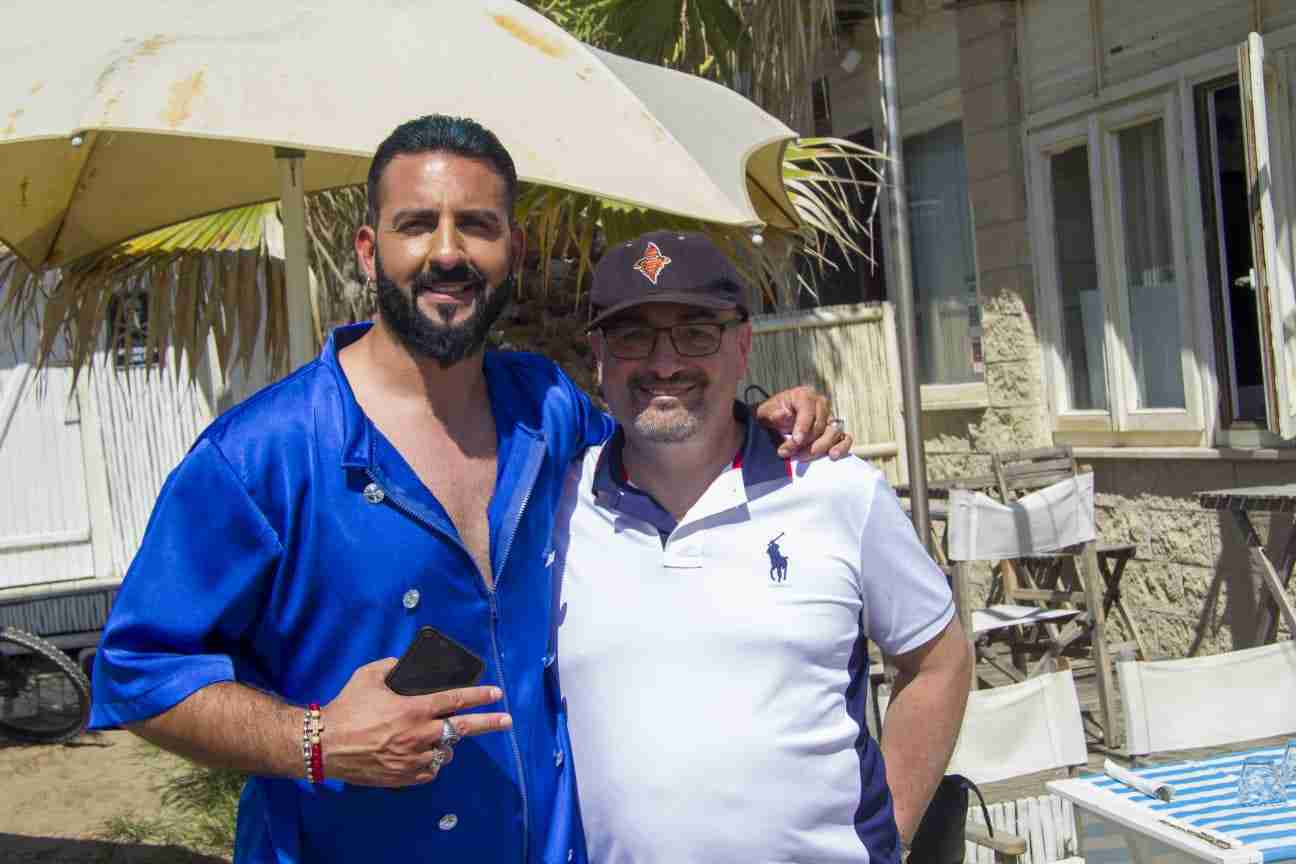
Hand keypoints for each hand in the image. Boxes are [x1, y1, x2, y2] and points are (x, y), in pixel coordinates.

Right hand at [320, 658, 510, 786]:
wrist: (324, 745)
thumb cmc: (347, 707)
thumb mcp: (369, 675)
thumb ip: (393, 666)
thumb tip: (407, 663)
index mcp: (414, 708)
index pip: (456, 699)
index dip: (479, 695)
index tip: (496, 693)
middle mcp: (419, 734)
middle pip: (463, 729)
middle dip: (489, 723)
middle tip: (507, 720)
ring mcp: (412, 758)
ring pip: (446, 752)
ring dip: (447, 743)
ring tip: (439, 737)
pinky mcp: (403, 777)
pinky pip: (430, 771)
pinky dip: (431, 762)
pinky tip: (424, 755)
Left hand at [753, 385, 853, 460]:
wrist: (775, 421)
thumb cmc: (772, 415)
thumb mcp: (766, 412)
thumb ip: (773, 414)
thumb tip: (784, 414)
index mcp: (804, 394)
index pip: (808, 411)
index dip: (802, 427)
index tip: (795, 441)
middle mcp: (820, 403)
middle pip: (820, 425)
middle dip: (805, 443)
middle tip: (790, 454)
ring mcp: (830, 417)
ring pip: (833, 433)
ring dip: (819, 447)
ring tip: (803, 457)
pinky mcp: (835, 430)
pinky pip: (845, 438)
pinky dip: (841, 447)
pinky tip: (832, 455)